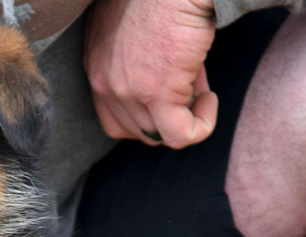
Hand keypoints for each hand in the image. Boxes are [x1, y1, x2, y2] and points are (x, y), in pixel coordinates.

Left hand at [83, 0, 218, 147]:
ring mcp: (128, 90)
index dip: (144, 116)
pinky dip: (199, 126)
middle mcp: (104, 82)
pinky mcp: (157, 94)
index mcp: (95, 66)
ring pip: (158, 134)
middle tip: (190, 84)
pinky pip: (179, 135)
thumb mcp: (136, 32)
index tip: (168, 94)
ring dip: (185, 116)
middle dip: (167, 115)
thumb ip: (139, 63)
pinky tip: (209, 99)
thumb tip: (172, 91)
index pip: (114, 117)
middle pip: (137, 129)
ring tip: (200, 86)